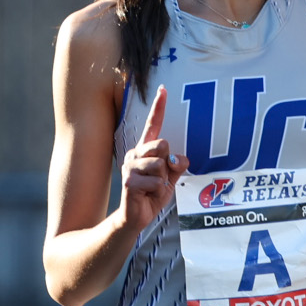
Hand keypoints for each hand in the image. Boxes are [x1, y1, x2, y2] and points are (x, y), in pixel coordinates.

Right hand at [119, 86, 183, 235]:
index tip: (163, 89)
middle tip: (160, 178)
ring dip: (163, 180)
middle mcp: (135, 153)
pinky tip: (148, 195)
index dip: (158, 107)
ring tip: (153, 188)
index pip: (153, 125)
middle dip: (168, 163)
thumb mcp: (171, 178)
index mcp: (146, 149)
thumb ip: (178, 165)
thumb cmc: (152, 194)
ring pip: (160, 164)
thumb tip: (178, 158)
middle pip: (162, 144)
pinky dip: (158, 190)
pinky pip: (156, 181)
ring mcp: (129, 166)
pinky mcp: (128, 180)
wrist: (136, 216)